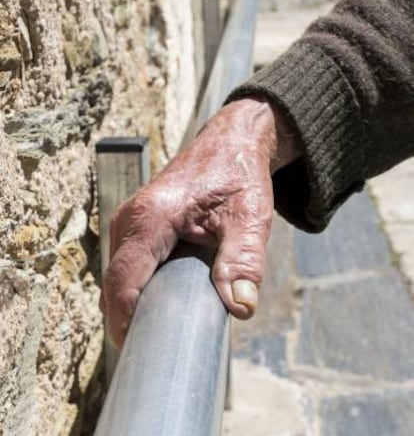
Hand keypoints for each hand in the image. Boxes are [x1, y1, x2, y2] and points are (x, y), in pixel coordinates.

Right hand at [100, 97, 298, 347]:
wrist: (231, 143)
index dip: (126, 321)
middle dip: (131, 319)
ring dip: (135, 304)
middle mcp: (130, 219)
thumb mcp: (250, 218)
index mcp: (151, 217)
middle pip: (115, 284)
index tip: (141, 352)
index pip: (122, 282)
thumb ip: (243, 261)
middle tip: (163, 346)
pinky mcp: (136, 225)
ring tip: (166, 328)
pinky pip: (128, 265)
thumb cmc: (239, 175)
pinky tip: (165, 301)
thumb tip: (240, 306)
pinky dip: (139, 288)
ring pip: (119, 276)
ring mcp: (129, 221)